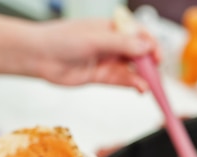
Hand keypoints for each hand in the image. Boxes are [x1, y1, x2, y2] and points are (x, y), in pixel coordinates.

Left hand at [29, 18, 159, 91]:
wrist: (39, 56)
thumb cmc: (63, 39)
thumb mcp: (96, 39)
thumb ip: (122, 45)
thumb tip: (146, 48)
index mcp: (112, 27)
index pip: (139, 34)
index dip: (151, 44)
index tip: (157, 56)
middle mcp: (111, 43)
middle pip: (138, 53)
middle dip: (149, 63)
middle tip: (156, 73)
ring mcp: (106, 60)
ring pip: (131, 69)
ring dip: (142, 76)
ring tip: (148, 85)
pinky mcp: (100, 76)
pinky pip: (121, 80)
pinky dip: (133, 84)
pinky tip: (140, 88)